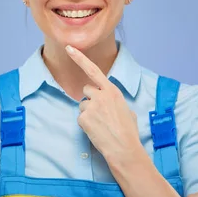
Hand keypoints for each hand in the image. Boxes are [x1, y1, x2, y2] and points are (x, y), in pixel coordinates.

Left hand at [65, 45, 140, 160]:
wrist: (124, 149)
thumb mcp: (127, 110)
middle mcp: (101, 95)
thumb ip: (115, 101)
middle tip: (101, 114)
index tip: (69, 48)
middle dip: (91, 99)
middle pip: (86, 90)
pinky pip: (80, 118)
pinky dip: (86, 124)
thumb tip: (110, 104)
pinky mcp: (83, 118)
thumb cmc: (128, 132)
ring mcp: (91, 106)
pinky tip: (96, 131)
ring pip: (83, 105)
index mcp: (112, 91)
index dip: (79, 58)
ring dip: (88, 113)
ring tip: (101, 125)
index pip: (93, 70)